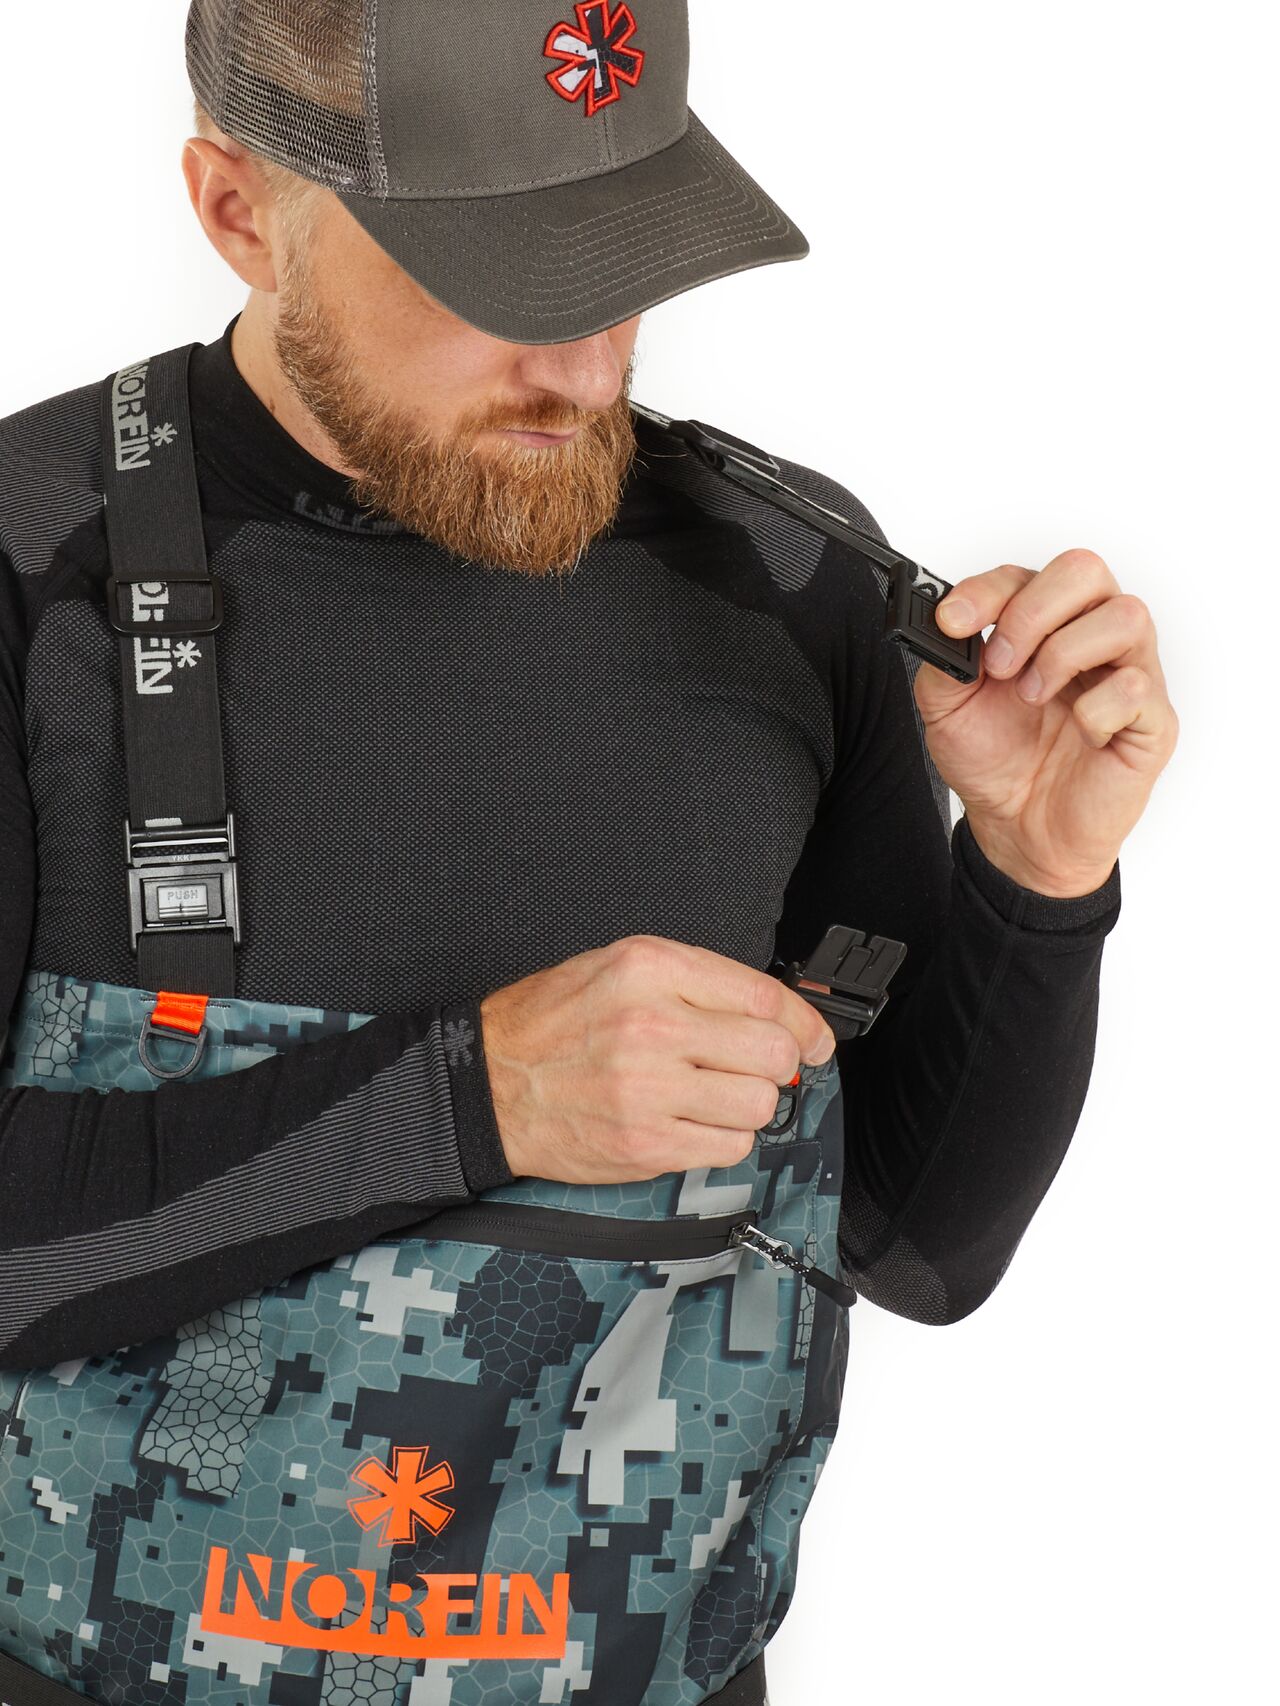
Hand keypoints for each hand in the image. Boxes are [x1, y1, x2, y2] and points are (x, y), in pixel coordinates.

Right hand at [478, 935, 836, 1183]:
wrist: (488, 1083)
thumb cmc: (551, 1024)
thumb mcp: (617, 967)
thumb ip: (696, 983)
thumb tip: (776, 1016)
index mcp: (649, 968)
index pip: (762, 996)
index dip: (802, 1022)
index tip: (813, 1039)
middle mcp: (651, 1024)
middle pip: (771, 1053)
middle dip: (775, 1064)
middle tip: (753, 1068)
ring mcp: (648, 1088)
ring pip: (757, 1104)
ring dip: (746, 1104)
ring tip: (710, 1094)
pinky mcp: (645, 1142)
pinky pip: (727, 1147)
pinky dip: (721, 1137)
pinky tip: (690, 1121)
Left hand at [918, 548, 1178, 896]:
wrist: (1016, 830)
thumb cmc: (995, 762)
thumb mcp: (946, 708)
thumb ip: (943, 658)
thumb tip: (944, 622)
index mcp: (1042, 625)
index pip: (1026, 576)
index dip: (986, 591)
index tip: (953, 621)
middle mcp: (1089, 637)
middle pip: (1085, 570)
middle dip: (1031, 612)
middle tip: (999, 664)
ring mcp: (1127, 673)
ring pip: (1126, 615)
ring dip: (1064, 654)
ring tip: (1032, 697)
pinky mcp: (1151, 721)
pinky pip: (1137, 688)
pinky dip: (1096, 711)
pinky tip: (1078, 733)